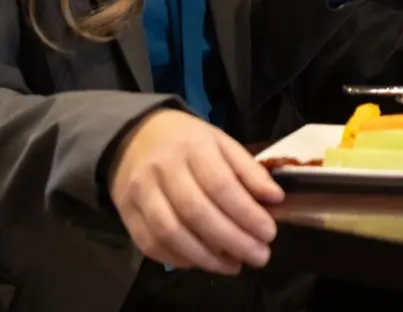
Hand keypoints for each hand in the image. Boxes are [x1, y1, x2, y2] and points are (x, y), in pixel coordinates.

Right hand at [108, 109, 281, 274]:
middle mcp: (164, 170)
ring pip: (171, 233)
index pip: (221, 185)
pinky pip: (151, 243)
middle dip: (232, 240)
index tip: (269, 233)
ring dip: (206, 257)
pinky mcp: (126, 213)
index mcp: (194, 147)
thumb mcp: (223, 143)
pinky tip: (203, 263)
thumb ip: (248, 170)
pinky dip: (179, 259)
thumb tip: (275, 199)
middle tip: (259, 256)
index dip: (247, 213)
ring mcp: (140, 193)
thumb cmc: (189, 143)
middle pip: (197, 212)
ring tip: (234, 265)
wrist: (136, 137)